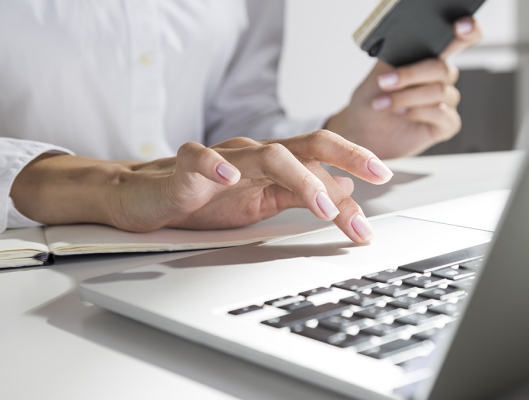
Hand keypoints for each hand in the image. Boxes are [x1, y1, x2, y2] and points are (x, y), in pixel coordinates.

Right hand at [11, 131, 392, 242]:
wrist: (148, 197)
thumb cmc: (205, 199)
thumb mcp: (262, 202)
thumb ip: (300, 196)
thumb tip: (345, 193)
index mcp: (275, 163)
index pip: (324, 161)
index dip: (355, 173)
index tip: (380, 193)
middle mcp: (256, 155)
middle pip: (309, 144)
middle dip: (348, 156)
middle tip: (378, 176)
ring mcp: (223, 158)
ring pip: (269, 155)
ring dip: (301, 178)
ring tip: (324, 206)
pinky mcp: (186, 168)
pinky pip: (201, 159)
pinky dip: (216, 165)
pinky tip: (229, 176)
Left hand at [326, 17, 482, 158]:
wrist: (361, 129)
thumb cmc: (371, 101)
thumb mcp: (378, 71)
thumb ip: (397, 54)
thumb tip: (409, 40)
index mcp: (429, 59)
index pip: (461, 39)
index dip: (468, 31)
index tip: (458, 27)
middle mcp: (440, 79)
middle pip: (442, 69)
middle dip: (409, 76)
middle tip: (384, 83)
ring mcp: (445, 102)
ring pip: (439, 92)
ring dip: (407, 97)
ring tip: (384, 104)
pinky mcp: (445, 125)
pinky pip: (444, 115)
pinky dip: (419, 113)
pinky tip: (402, 114)